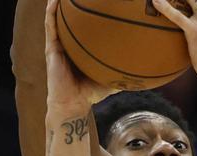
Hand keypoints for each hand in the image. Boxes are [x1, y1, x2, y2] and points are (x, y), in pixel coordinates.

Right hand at [44, 0, 116, 120]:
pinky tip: (54, 0)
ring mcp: (59, 44)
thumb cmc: (90, 93)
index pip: (87, 26)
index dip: (92, 14)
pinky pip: (50, 26)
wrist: (73, 104)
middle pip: (72, 18)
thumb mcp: (112, 79)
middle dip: (75, 4)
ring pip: (58, 17)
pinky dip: (51, 13)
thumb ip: (125, 72)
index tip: (101, 2)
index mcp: (82, 48)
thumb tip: (146, 70)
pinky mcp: (51, 48)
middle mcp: (70, 43)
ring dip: (60, 3)